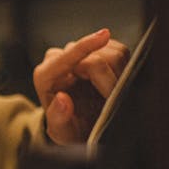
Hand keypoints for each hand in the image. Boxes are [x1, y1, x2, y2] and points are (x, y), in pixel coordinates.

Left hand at [33, 28, 129, 143]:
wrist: (79, 125)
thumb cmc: (68, 129)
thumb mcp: (62, 132)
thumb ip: (59, 117)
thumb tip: (62, 99)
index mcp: (45, 76)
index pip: (68, 56)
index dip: (86, 46)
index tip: (104, 36)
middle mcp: (59, 60)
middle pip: (97, 57)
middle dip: (111, 80)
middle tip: (112, 101)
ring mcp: (78, 53)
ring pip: (112, 52)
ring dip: (119, 74)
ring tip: (110, 95)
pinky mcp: (95, 52)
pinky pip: (119, 51)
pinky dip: (124, 67)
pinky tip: (115, 82)